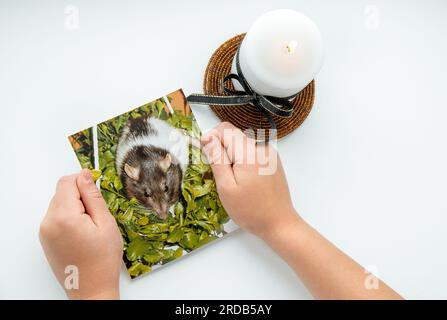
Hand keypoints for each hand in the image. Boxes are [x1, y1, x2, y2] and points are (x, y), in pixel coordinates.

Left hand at [39, 169, 122, 299]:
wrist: (91, 288)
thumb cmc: (102, 259)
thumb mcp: (105, 222)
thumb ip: (93, 196)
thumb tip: (85, 175)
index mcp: (64, 216)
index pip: (67, 182)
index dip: (83, 180)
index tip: (96, 188)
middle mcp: (49, 222)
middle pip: (61, 192)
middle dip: (80, 196)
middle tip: (97, 214)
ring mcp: (45, 232)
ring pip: (59, 204)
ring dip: (75, 207)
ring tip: (91, 227)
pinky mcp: (46, 239)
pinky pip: (56, 217)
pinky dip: (69, 217)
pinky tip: (83, 233)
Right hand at [201, 122, 299, 239]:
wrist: (279, 223)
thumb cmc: (251, 210)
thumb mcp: (226, 187)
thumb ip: (217, 159)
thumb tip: (207, 138)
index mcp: (250, 153)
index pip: (225, 129)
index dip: (211, 138)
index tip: (207, 155)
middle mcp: (262, 148)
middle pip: (234, 135)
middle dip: (223, 150)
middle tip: (222, 175)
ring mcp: (270, 154)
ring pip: (242, 144)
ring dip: (234, 157)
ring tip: (236, 181)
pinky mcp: (273, 161)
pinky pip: (252, 152)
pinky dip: (244, 161)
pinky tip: (246, 181)